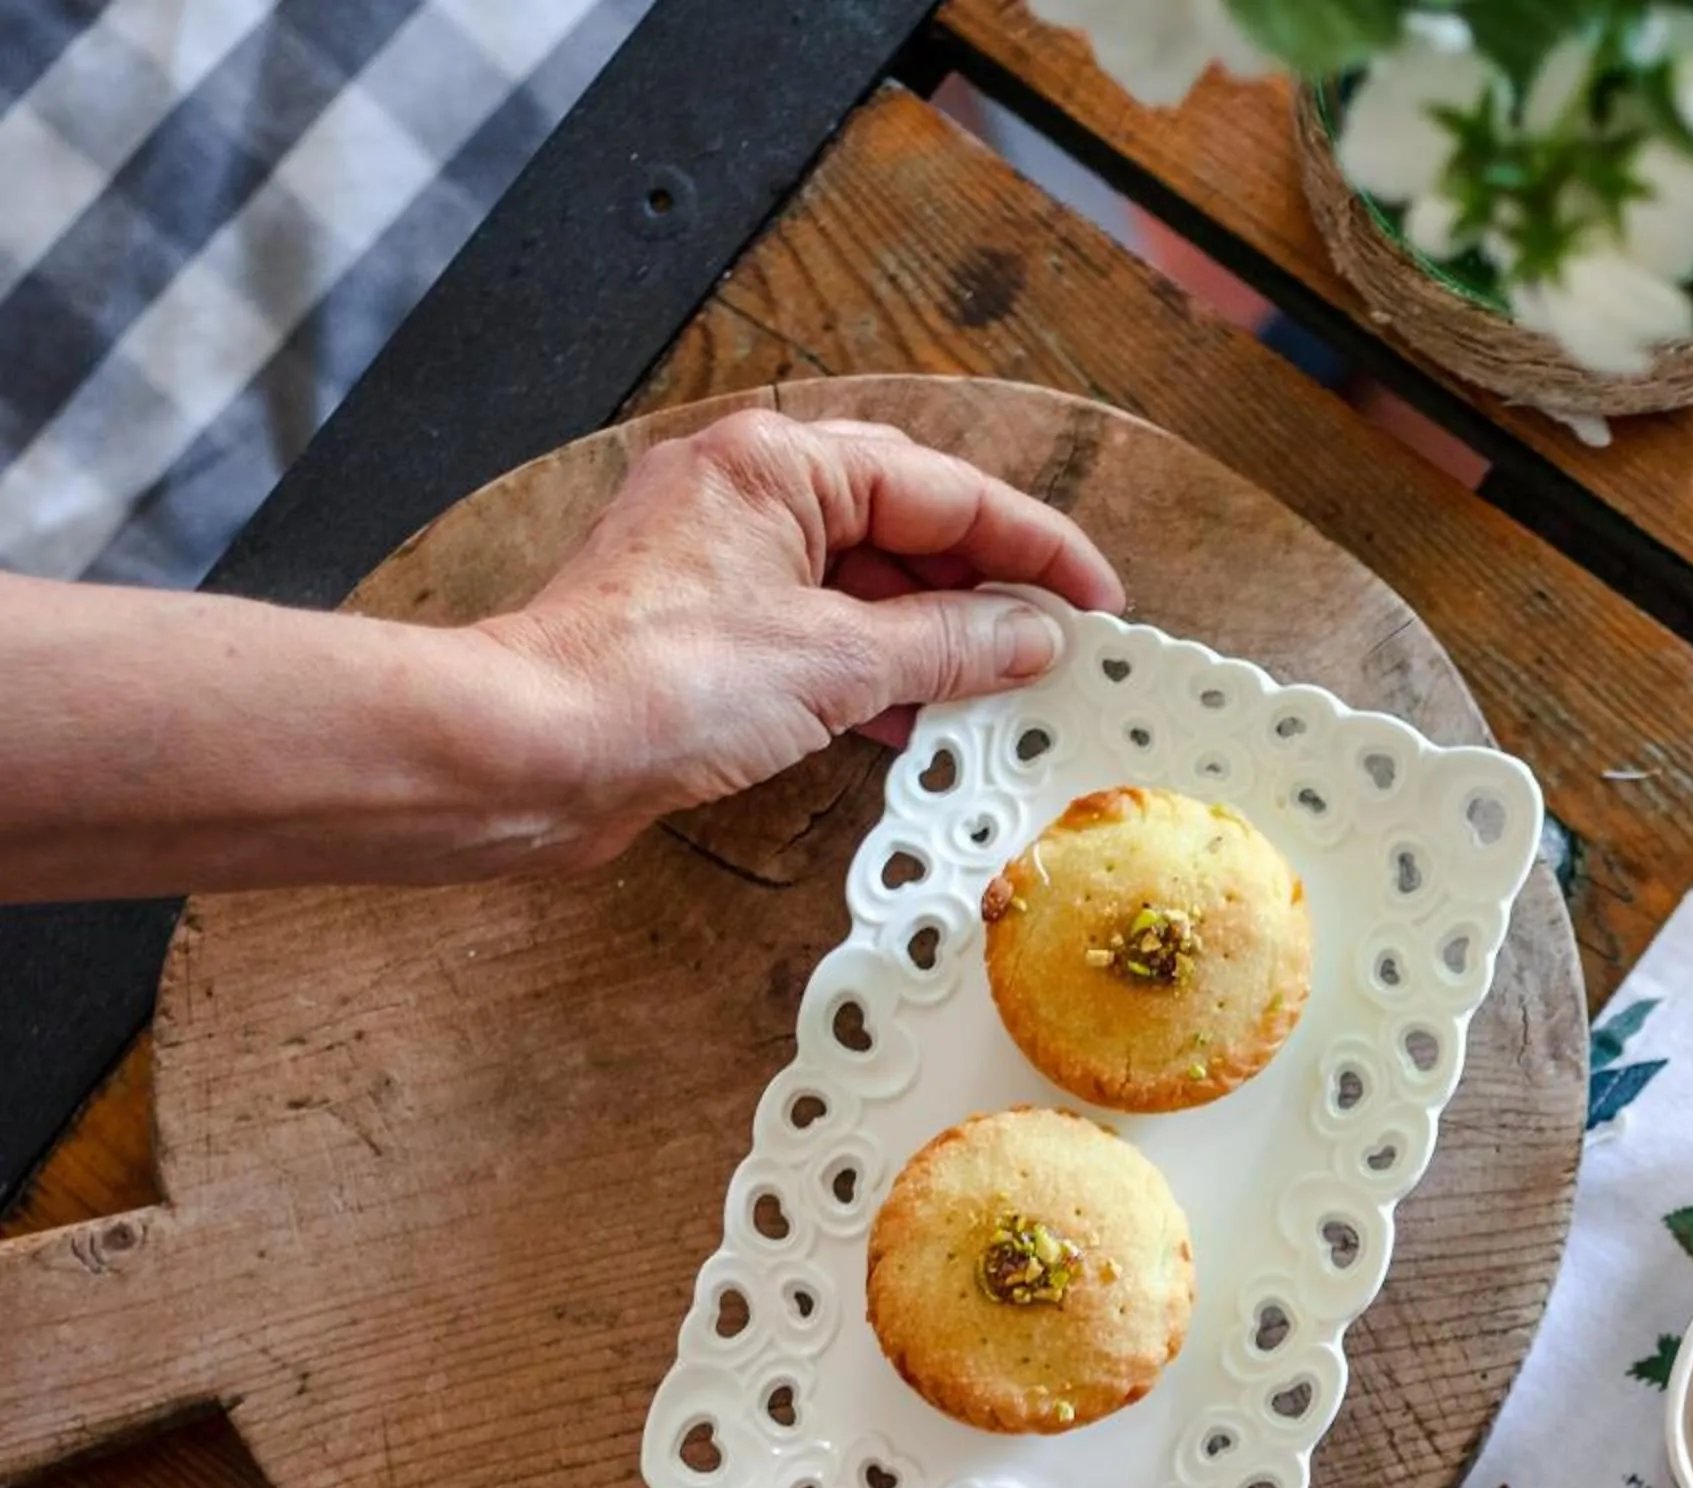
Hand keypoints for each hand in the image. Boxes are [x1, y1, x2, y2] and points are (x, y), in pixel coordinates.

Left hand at [474, 408, 1124, 869]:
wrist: (529, 752)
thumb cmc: (655, 684)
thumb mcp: (838, 662)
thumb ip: (950, 645)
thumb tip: (1031, 638)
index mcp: (779, 465)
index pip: (946, 490)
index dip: (1034, 549)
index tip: (1097, 598)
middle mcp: (747, 493)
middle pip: (906, 525)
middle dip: (986, 586)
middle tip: (1059, 640)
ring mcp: (720, 559)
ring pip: (863, 581)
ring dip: (934, 635)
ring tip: (1003, 689)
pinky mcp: (702, 627)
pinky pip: (819, 630)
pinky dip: (875, 668)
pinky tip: (916, 716)